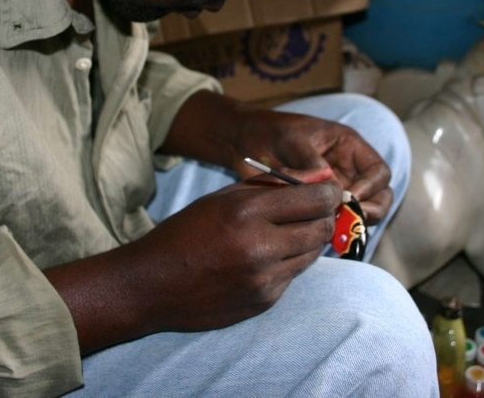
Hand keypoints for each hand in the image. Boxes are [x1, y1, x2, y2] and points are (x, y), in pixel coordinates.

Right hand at [44, 175, 340, 352]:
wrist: (151, 284)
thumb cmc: (185, 233)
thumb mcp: (221, 198)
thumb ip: (268, 188)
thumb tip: (313, 182)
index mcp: (247, 212)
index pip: (315, 199)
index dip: (330, 193)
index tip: (331, 191)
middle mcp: (260, 246)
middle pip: (321, 228)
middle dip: (323, 217)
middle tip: (314, 211)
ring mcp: (264, 279)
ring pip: (312, 254)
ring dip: (307, 241)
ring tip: (285, 233)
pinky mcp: (264, 301)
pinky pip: (293, 276)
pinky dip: (287, 264)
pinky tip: (264, 259)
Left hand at [231, 107, 392, 224]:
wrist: (243, 143)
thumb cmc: (271, 132)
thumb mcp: (292, 140)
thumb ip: (311, 160)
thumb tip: (330, 184)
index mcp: (349, 148)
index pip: (379, 171)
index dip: (371, 186)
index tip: (350, 198)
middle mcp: (348, 170)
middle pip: (378, 196)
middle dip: (370, 210)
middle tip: (348, 220)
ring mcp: (335, 190)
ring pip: (360, 213)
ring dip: (352, 223)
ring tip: (333, 228)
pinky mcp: (318, 207)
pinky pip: (335, 221)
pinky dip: (333, 230)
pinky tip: (318, 234)